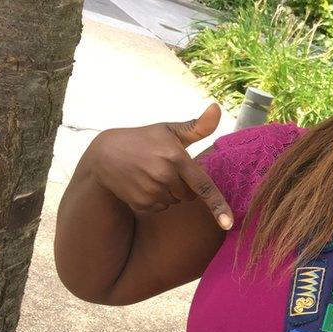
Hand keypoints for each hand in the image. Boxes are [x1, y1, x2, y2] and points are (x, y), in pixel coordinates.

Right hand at [79, 103, 233, 229]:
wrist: (104, 154)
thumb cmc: (144, 140)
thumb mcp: (169, 130)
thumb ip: (198, 126)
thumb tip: (216, 107)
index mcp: (176, 157)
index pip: (203, 186)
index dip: (218, 205)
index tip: (228, 224)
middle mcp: (164, 176)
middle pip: (189, 195)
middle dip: (183, 185)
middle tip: (165, 169)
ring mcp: (151, 191)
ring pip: (175, 202)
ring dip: (169, 193)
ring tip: (150, 174)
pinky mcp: (141, 203)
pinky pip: (161, 208)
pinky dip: (156, 200)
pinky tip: (142, 184)